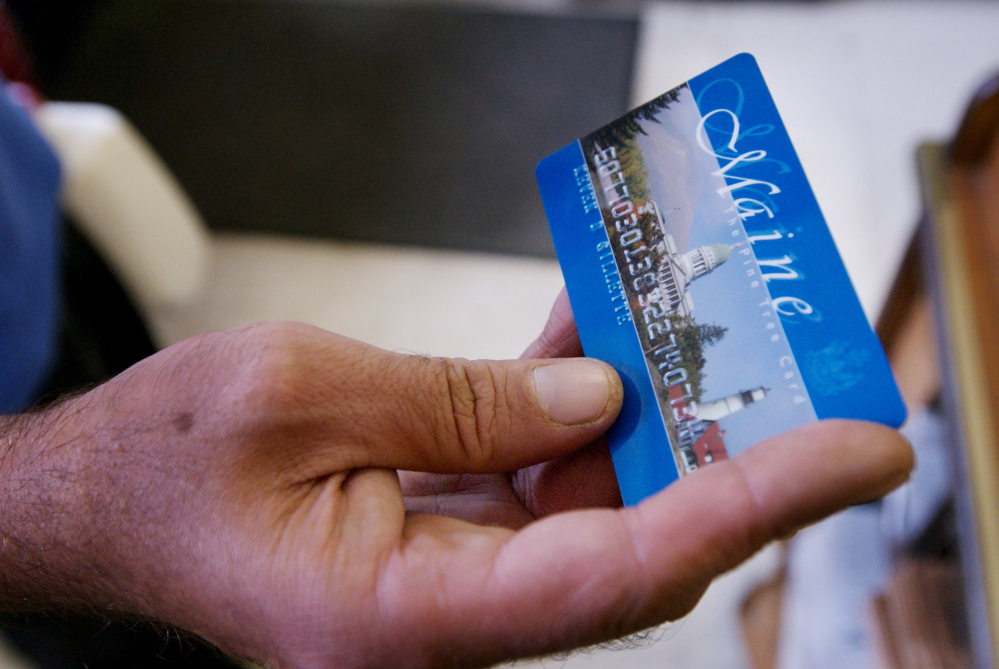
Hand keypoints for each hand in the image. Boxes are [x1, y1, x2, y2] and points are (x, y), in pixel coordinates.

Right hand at [0, 318, 911, 668]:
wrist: (106, 499)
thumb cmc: (167, 462)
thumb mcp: (304, 395)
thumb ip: (462, 403)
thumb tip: (598, 400)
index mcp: (406, 618)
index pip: (621, 569)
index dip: (752, 505)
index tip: (853, 453)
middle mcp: (448, 621)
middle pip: (632, 549)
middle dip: (728, 462)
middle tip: (807, 387)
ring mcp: (452, 586)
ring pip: (594, 512)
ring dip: (651, 427)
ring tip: (692, 341)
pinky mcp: (446, 546)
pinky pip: (540, 485)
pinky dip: (579, 417)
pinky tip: (600, 348)